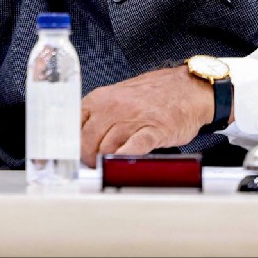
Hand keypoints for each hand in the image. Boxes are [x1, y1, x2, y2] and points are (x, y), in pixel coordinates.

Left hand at [79, 66, 214, 165]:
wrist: (187, 88)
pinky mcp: (154, 130)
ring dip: (105, 162)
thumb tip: (80, 138)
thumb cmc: (151, 95)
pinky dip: (125, 158)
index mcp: (100, 98)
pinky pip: (134, 147)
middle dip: (87, 157)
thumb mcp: (116, 97)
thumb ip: (99, 114)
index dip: (71, 142)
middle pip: (88, 139)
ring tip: (106, 169)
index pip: (74, 123)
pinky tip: (122, 165)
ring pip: (108, 146)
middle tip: (92, 167)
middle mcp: (114, 107)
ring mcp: (134, 118)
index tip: (70, 154)